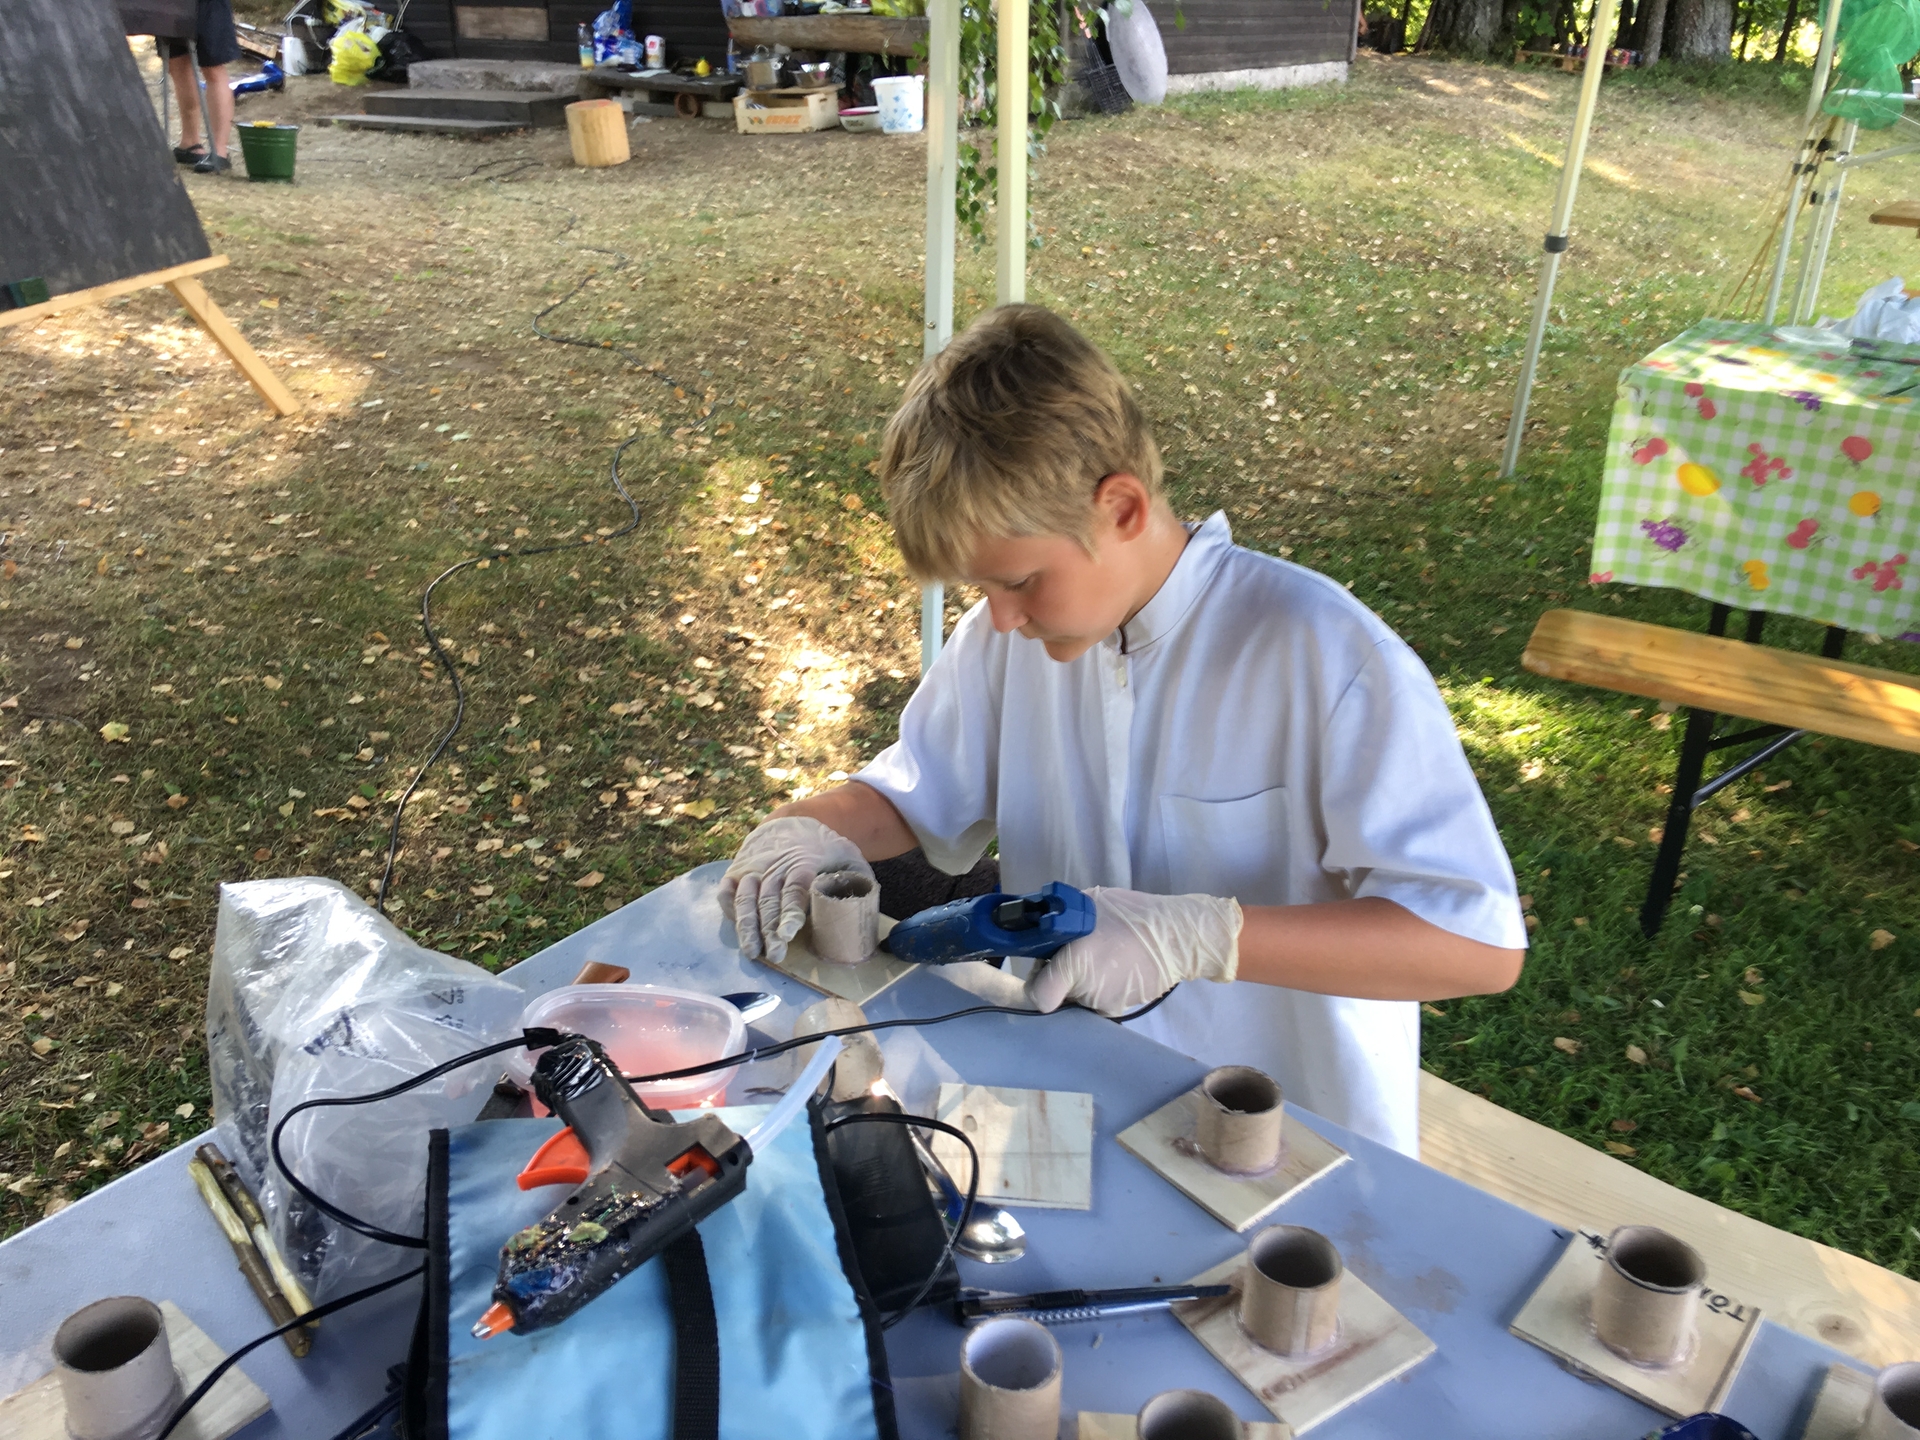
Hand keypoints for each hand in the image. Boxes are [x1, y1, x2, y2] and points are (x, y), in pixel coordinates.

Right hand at [720, 816, 873, 963]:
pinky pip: (727, 893)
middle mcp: (773, 866)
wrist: (790, 823)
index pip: (794, 890)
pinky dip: (731, 912)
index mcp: (802, 863)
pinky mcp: (736, 871)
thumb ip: (858, 878)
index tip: (788, 934)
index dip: (790, 913)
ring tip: (752, 951)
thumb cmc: (823, 849)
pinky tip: (738, 930)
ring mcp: (752, 868)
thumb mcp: (848, 856)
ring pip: (745, 899)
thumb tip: (866, 905)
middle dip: (769, 930)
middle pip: (768, 901)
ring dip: (747, 927)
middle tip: (775, 954)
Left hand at [1025, 887, 1241, 1016]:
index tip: (1043, 970)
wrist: (1176, 939)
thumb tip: (1043, 926)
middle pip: (1056, 994)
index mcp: (1073, 965)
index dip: (1036, 983)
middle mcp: (1085, 992)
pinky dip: (1100, 988)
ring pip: (1077, 998)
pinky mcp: (1120, 1009)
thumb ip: (1062, 921)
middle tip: (1073, 954)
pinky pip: (1097, 1001)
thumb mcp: (1090, 904)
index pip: (1037, 995)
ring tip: (1100, 958)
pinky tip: (1115, 968)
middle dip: (1059, 977)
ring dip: (1081, 982)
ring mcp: (1103, 1004)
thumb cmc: (1132, 916)